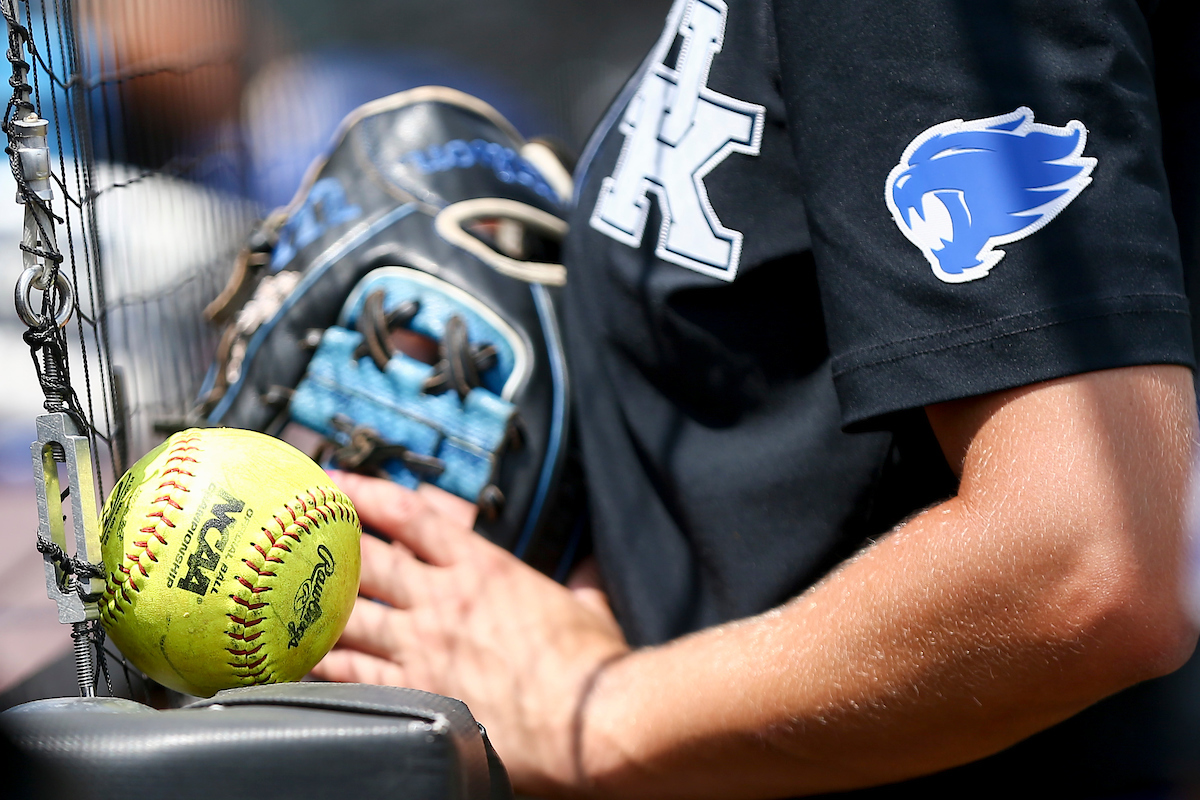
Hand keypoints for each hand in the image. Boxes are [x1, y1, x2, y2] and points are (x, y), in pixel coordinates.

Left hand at [311, 471, 630, 795]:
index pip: (413, 517)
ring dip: (318, 604)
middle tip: (295, 525)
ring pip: (351, 614)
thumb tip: (588, 575)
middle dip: (328, 539)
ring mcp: (424, 646)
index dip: (369, 495)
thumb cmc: (593, 664)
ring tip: (285, 594)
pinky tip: (302, 659)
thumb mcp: (588, 606)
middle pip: (368, 558)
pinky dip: (324, 664)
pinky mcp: (416, 692)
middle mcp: (444, 599)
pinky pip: (354, 673)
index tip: (340, 481)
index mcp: (485, 567)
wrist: (589, 718)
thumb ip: (578, 584)